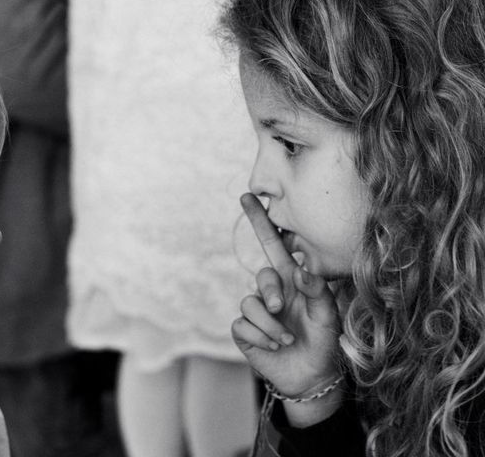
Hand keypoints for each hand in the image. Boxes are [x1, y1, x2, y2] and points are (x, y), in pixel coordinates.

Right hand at [231, 193, 341, 396]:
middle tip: (282, 309)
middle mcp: (272, 291)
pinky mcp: (244, 330)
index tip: (249, 195)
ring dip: (270, 324)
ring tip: (287, 339)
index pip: (272, 244)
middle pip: (261, 276)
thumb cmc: (324, 341)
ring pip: (250, 303)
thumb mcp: (329, 315)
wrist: (312, 375)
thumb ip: (318, 290)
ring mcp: (257, 311)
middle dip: (271, 292)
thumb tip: (300, 270)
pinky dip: (261, 337)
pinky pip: (242, 324)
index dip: (260, 220)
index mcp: (291, 280)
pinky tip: (274, 345)